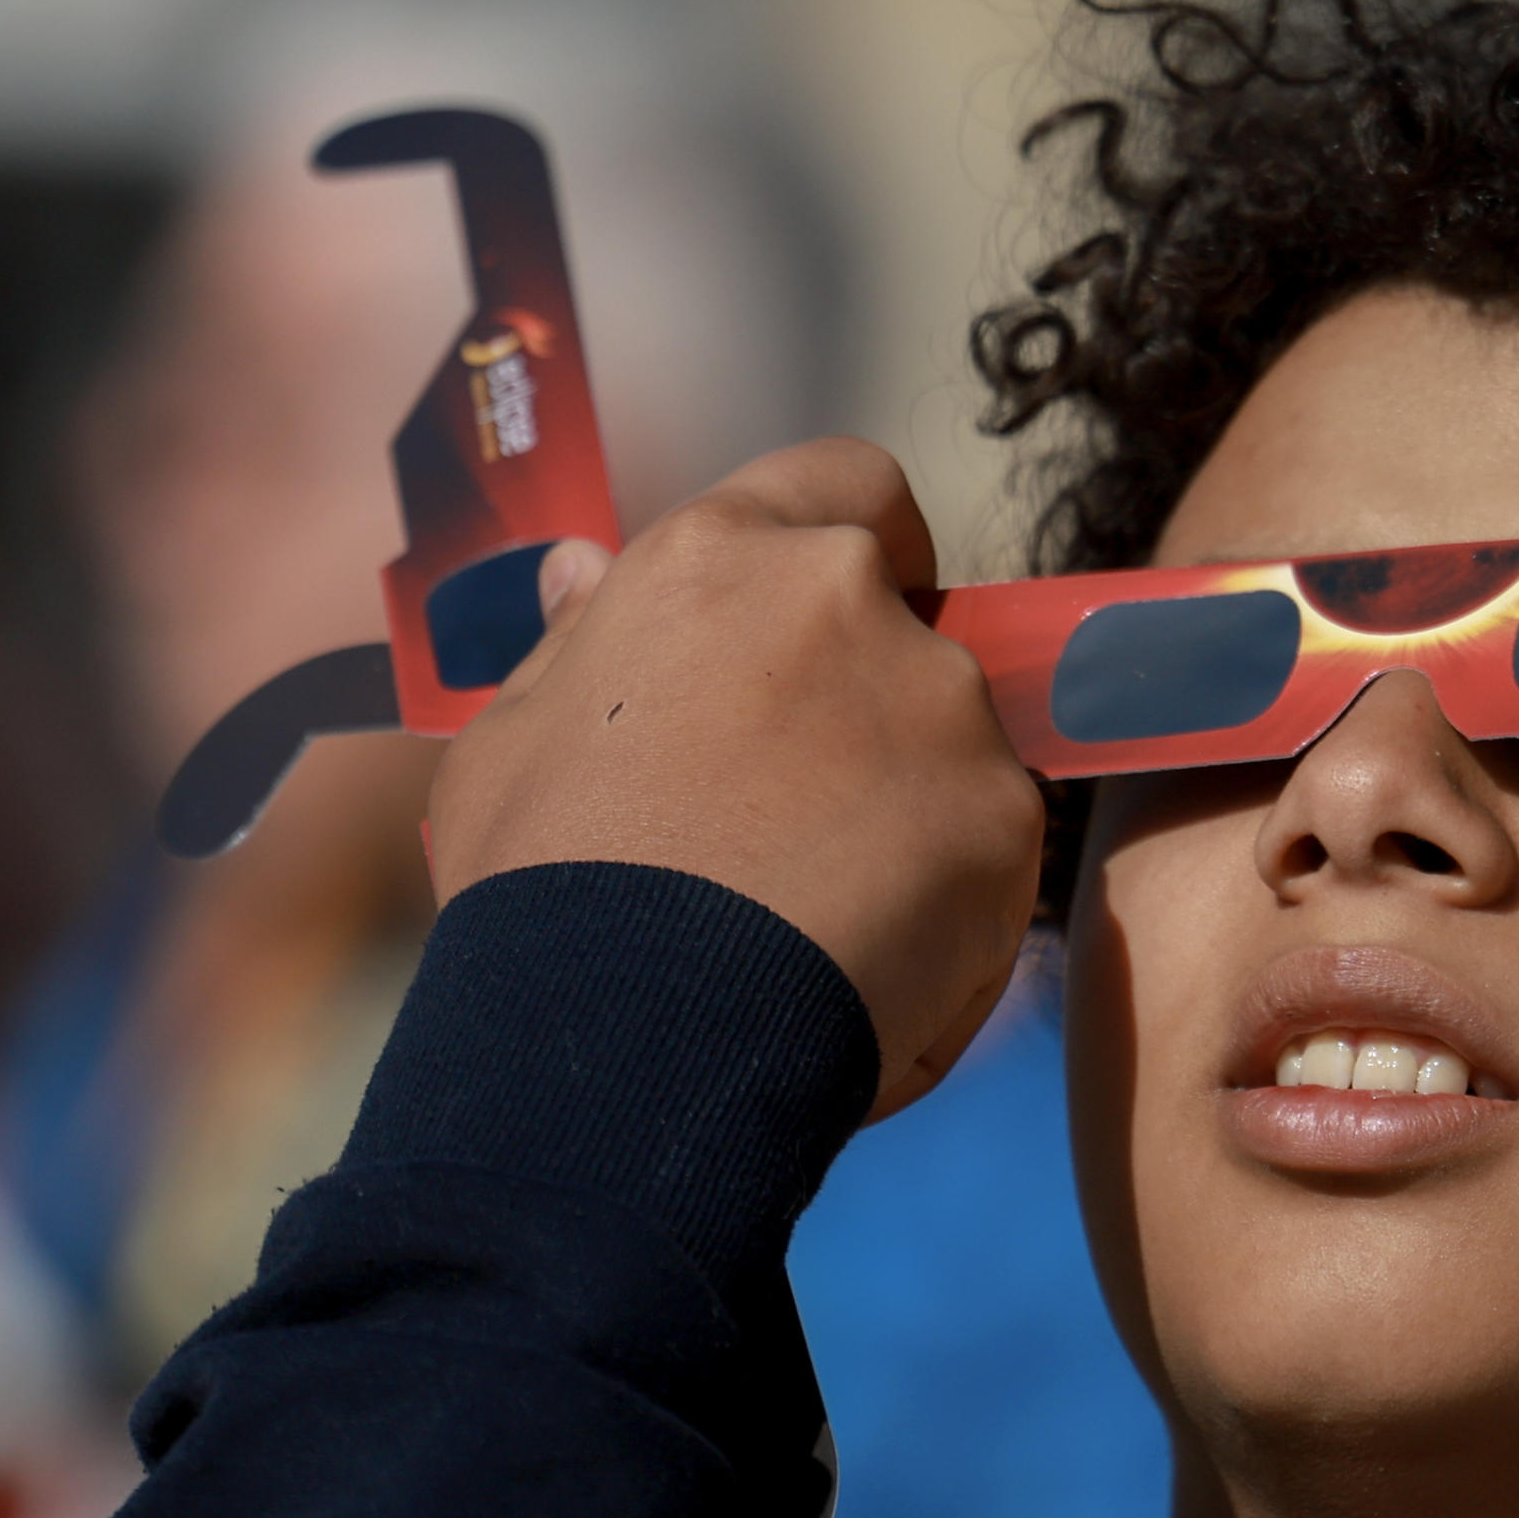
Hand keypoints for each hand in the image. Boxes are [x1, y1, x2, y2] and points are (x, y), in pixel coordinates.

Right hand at [424, 438, 1045, 1117]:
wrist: (626, 1032)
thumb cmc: (541, 886)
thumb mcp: (512, 739)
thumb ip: (577, 643)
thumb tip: (583, 566)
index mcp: (722, 558)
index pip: (846, 485)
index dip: (864, 544)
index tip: (855, 611)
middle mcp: (847, 600)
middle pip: (909, 629)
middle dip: (875, 707)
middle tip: (799, 818)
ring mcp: (941, 706)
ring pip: (957, 746)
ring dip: (913, 813)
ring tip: (816, 924)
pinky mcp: (1005, 817)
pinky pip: (992, 856)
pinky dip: (949, 909)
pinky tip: (865, 977)